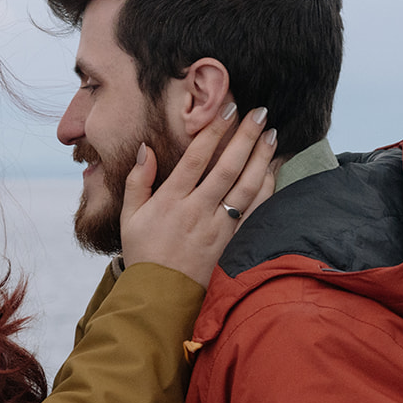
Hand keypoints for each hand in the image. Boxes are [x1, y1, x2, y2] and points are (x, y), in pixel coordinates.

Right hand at [120, 104, 277, 286]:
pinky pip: (254, 211)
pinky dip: (266, 188)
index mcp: (171, 200)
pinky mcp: (231, 242)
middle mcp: (197, 211)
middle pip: (228, 167)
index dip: (215, 130)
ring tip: (272, 135)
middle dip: (246, 136)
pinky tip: (272, 170)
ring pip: (246, 187)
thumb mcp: (129, 216)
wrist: (161, 295)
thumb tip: (146, 148)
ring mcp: (218, 227)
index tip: (229, 107)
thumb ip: (137, 180)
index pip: (197, 157)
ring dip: (261, 158)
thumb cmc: (143, 253)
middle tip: (261, 112)